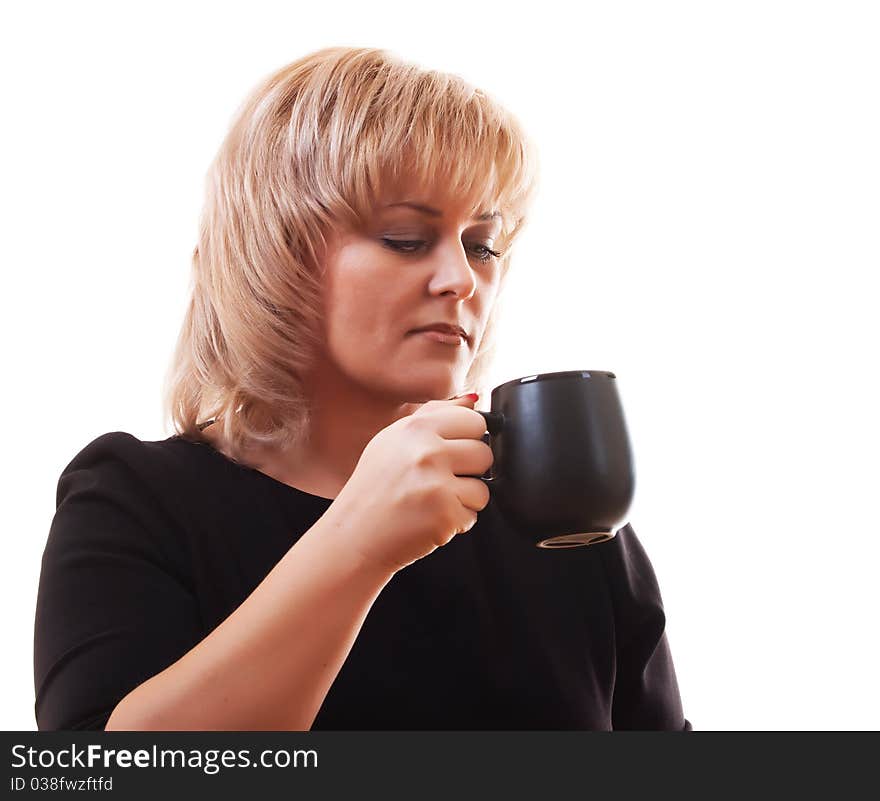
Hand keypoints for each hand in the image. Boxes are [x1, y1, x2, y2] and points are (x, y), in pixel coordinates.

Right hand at [332, 395, 492, 574]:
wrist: (352, 536)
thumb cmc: (372, 490)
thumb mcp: (393, 440)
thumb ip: (434, 415)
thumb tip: (473, 400)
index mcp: (415, 428)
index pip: (474, 421)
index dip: (467, 440)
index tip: (450, 452)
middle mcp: (426, 452)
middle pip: (483, 453)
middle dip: (469, 471)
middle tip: (439, 481)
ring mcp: (437, 484)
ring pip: (482, 487)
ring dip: (464, 499)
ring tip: (432, 502)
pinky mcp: (445, 515)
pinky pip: (472, 515)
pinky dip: (455, 522)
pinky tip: (429, 519)